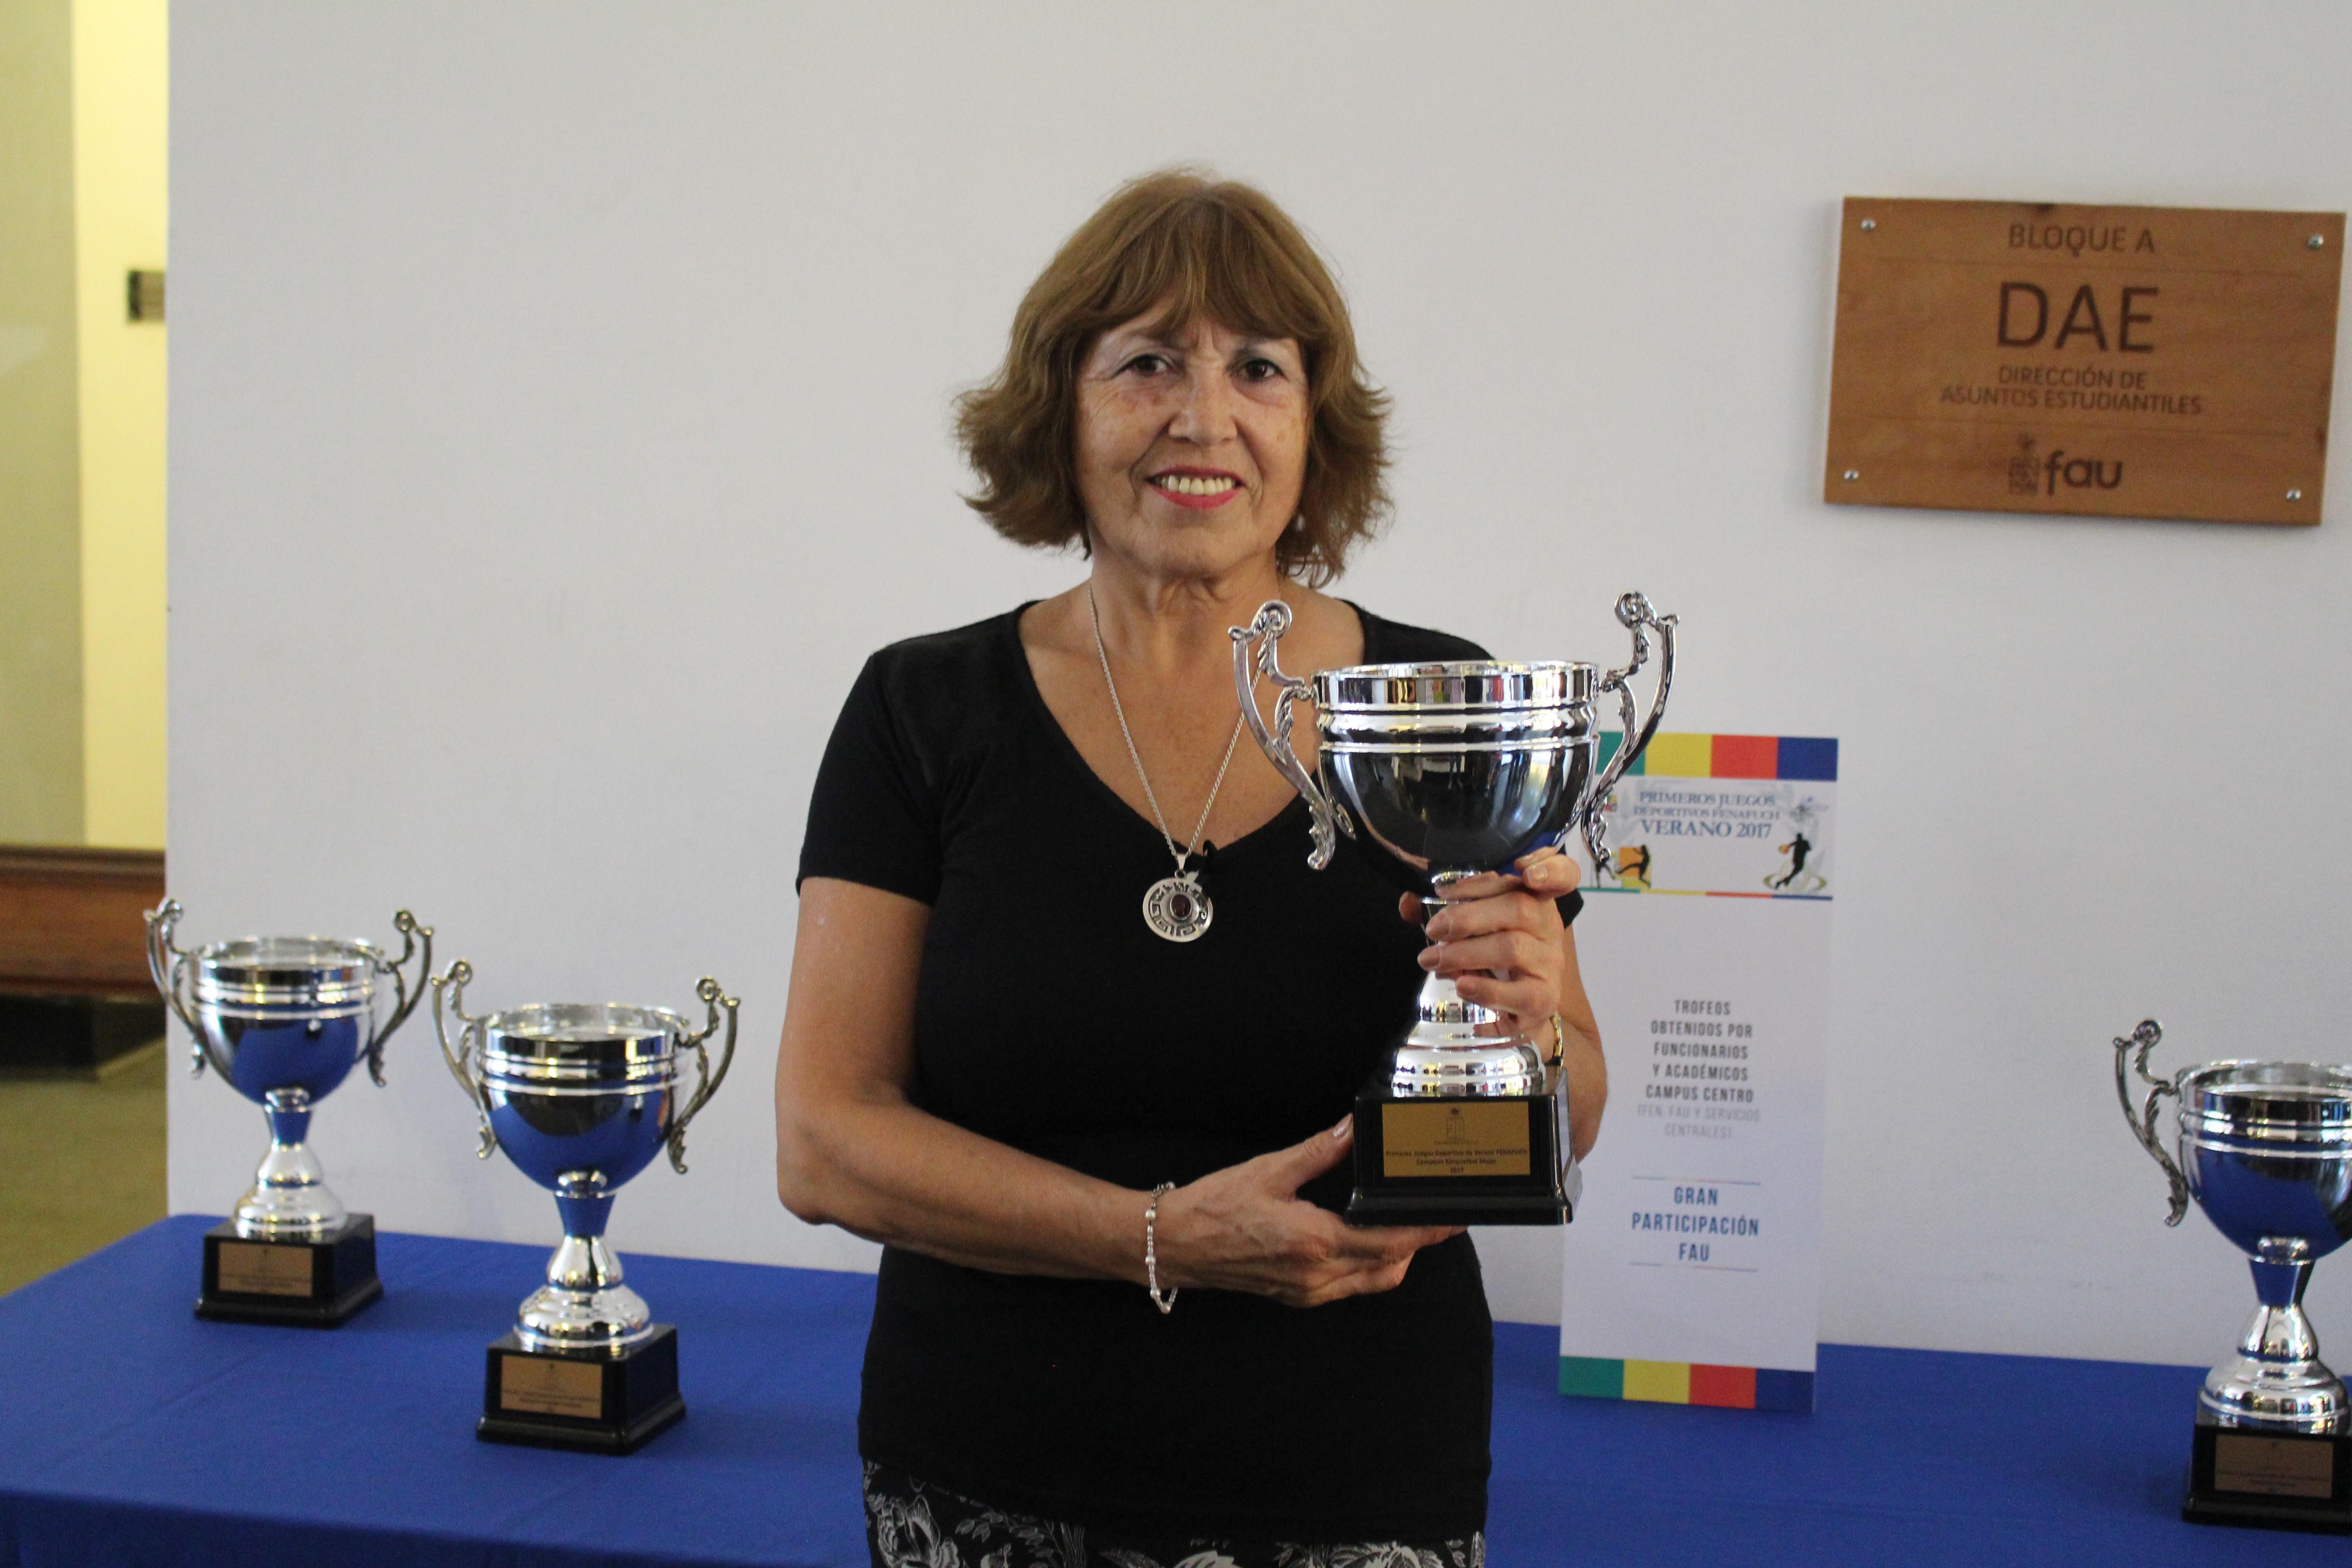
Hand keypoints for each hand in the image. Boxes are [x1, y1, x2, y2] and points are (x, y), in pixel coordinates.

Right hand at [1152, 1118, 1460, 1307]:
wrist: (1175, 1244)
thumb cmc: (1215, 1207)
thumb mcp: (1271, 1169)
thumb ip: (1321, 1151)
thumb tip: (1353, 1128)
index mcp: (1315, 1242)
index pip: (1391, 1241)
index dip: (1427, 1231)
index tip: (1451, 1218)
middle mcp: (1318, 1275)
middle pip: (1391, 1265)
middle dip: (1419, 1242)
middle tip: (1437, 1217)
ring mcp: (1308, 1291)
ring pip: (1374, 1281)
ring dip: (1397, 1258)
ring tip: (1406, 1228)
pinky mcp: (1297, 1296)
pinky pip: (1350, 1288)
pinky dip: (1370, 1269)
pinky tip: (1367, 1245)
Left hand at [1397, 846, 1577, 1048]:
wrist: (1520, 1010)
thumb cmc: (1493, 961)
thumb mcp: (1471, 931)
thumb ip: (1443, 913)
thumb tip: (1408, 903)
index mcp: (1536, 901)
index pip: (1561, 875)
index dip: (1549, 866)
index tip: (1520, 866)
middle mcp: (1549, 928)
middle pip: (1519, 908)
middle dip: (1468, 916)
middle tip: (1433, 929)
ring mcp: (1550, 964)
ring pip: (1512, 947)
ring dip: (1464, 952)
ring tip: (1431, 959)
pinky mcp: (1544, 999)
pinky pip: (1520, 993)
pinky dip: (1487, 989)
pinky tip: (1461, 985)